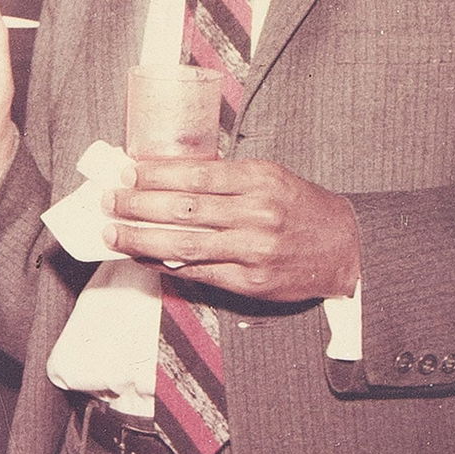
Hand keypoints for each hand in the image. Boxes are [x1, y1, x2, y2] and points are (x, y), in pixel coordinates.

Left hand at [102, 156, 361, 302]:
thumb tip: (165, 178)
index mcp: (259, 179)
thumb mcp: (269, 178)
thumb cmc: (300, 208)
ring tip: (113, 231)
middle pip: (184, 208)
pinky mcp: (251, 282)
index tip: (125, 171)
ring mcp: (253, 250)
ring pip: (184, 243)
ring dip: (141, 238)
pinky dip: (165, 264)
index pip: (195, 173)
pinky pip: (198, 272)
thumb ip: (225, 178)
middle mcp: (256, 213)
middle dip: (138, 204)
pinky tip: (143, 256)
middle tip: (109, 199)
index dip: (155, 174)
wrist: (346, 248)